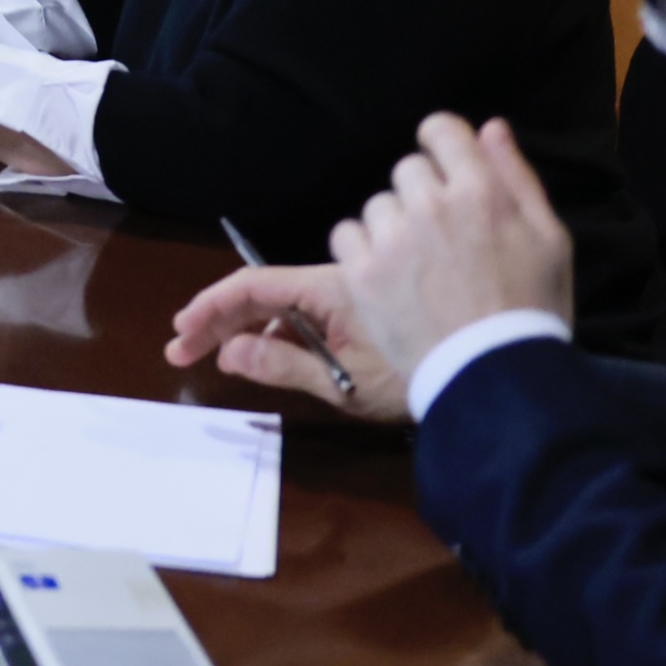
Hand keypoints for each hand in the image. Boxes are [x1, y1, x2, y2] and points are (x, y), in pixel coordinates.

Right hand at [164, 263, 407, 422]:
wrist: (483, 372)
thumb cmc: (415, 376)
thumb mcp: (346, 383)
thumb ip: (284, 366)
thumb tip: (230, 353)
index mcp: (330, 289)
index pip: (253, 287)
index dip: (210, 306)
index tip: (181, 333)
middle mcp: (336, 283)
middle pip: (261, 291)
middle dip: (217, 318)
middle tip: (182, 350)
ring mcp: (350, 295)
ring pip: (283, 302)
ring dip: (244, 325)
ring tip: (218, 356)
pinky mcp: (363, 309)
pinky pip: (308, 312)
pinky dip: (277, 330)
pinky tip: (265, 353)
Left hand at [331, 114, 575, 383]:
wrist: (494, 375)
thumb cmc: (532, 308)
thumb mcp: (550, 239)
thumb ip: (516, 177)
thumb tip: (490, 126)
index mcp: (481, 190)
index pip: (441, 129)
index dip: (441, 146)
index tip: (444, 171)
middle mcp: (431, 205)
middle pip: (407, 169)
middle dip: (422, 195)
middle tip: (441, 239)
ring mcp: (393, 239)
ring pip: (377, 205)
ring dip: (392, 226)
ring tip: (418, 267)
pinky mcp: (362, 273)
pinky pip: (346, 235)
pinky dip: (362, 252)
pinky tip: (389, 278)